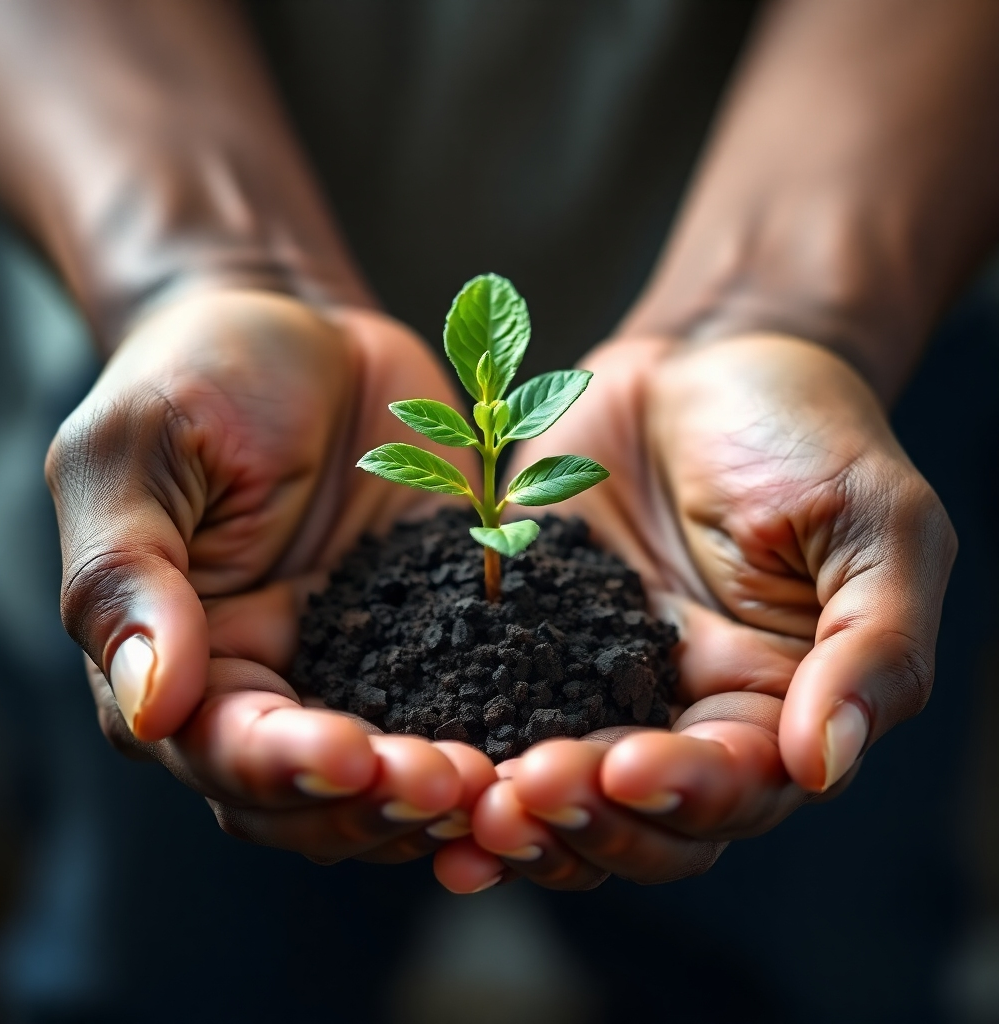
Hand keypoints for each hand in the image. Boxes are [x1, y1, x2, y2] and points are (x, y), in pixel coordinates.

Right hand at [47, 289, 493, 864]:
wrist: (303, 334)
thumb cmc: (196, 375)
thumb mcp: (137, 450)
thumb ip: (126, 575)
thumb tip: (150, 705)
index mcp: (182, 655)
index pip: (218, 746)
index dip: (280, 764)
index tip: (349, 753)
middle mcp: (270, 681)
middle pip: (309, 792)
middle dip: (374, 799)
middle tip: (449, 784)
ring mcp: (358, 664)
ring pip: (388, 774)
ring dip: (438, 792)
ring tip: (497, 781)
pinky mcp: (434, 633)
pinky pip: (468, 703)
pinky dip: (499, 736)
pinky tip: (544, 743)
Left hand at [436, 333, 955, 891]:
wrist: (703, 362)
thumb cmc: (808, 434)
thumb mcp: (878, 525)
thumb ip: (872, 646)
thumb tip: (824, 765)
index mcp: (773, 704)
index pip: (734, 790)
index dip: (682, 795)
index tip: (628, 769)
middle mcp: (681, 713)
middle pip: (638, 817)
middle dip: (586, 819)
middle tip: (527, 797)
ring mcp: (595, 680)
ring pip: (559, 787)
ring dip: (518, 811)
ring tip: (469, 808)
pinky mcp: (525, 639)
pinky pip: (490, 707)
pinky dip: (462, 748)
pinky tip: (416, 764)